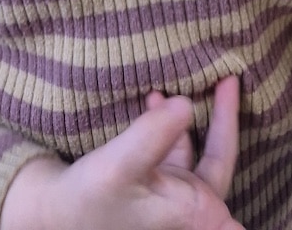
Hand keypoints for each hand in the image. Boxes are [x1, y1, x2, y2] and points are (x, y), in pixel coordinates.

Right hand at [0, 76, 242, 229]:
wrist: (51, 214)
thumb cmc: (87, 200)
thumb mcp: (119, 166)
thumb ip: (154, 135)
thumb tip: (187, 104)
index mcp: (195, 214)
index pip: (228, 167)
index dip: (237, 132)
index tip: (240, 91)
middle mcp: (191, 210)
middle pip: (220, 156)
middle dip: (222, 116)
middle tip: (227, 77)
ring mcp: (174, 198)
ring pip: (196, 151)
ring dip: (188, 117)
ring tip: (179, 81)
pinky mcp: (156, 188)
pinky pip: (172, 150)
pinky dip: (167, 124)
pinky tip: (154, 100)